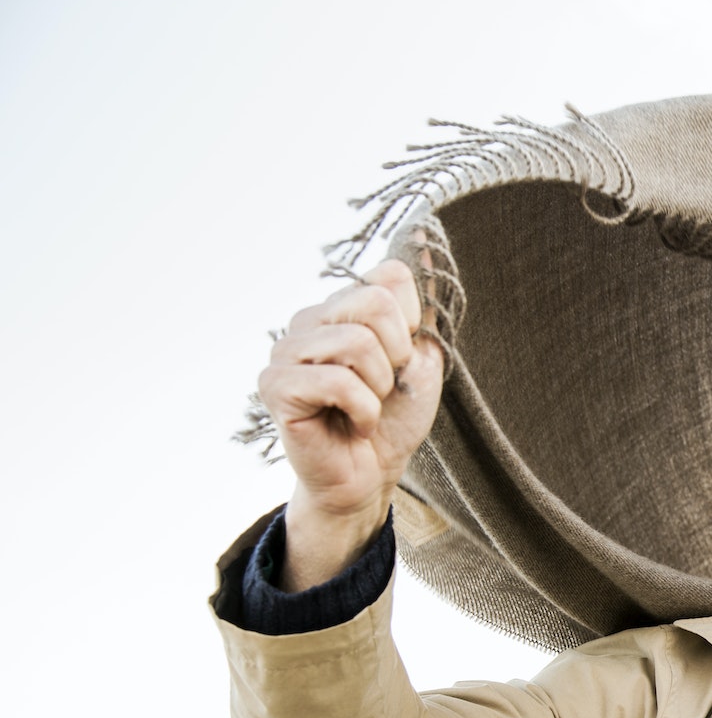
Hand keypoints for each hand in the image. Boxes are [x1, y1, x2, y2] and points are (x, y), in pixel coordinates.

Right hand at [255, 259, 443, 589]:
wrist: (372, 475)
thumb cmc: (394, 418)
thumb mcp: (422, 358)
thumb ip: (421, 308)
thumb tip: (429, 243)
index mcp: (340, 306)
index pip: (389, 277)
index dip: (410, 325)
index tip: (400, 360)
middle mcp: (307, 319)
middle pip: (374, 304)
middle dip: (396, 357)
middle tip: (381, 389)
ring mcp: (285, 350)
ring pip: (357, 342)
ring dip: (379, 388)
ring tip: (364, 407)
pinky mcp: (275, 386)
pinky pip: (338, 381)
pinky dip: (362, 410)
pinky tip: (351, 424)